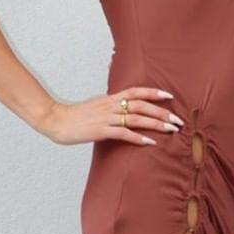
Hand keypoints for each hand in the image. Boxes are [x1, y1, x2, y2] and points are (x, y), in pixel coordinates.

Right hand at [39, 87, 183, 145]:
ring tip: (171, 130)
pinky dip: (138, 137)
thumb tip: (124, 111)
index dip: (153, 92)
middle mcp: (110, 106)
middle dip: (162, 112)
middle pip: (141, 106)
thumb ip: (110, 107)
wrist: (55, 120)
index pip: (136, 91)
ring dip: (156, 124)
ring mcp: (106, 118)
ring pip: (136, 118)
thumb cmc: (75, 116)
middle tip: (177, 120)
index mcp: (109, 99)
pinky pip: (123, 133)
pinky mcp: (101, 131)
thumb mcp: (95, 107)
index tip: (169, 95)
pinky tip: (150, 142)